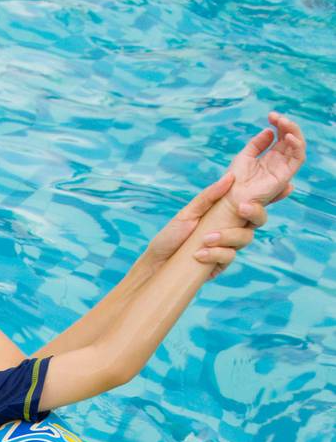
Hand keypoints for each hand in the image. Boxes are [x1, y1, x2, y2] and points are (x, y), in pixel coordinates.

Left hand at [146, 172, 269, 282]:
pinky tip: (200, 254)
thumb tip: (230, 177)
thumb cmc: (171, 235)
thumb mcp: (188, 212)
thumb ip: (209, 196)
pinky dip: (215, 254)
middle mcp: (232, 228)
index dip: (272, 195)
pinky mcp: (220, 264)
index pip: (253, 202)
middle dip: (255, 213)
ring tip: (206, 238)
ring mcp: (228, 246)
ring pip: (245, 239)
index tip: (286, 187)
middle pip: (258, 220)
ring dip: (227, 237)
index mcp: (226, 212)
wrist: (156, 264)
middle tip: (243, 208)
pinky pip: (228, 257)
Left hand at [225, 111, 305, 212]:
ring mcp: (282, 170)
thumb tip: (270, 130)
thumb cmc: (233, 180)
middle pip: (292, 140)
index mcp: (270, 158)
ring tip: (283, 122)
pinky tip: (288, 136)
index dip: (279, 124)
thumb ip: (258, 143)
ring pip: (297, 147)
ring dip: (294, 131)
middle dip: (287, 125)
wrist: (229, 199)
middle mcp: (278, 163)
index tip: (270, 116)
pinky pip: (298, 159)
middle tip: (276, 117)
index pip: (282, 136)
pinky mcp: (284, 177)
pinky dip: (297, 145)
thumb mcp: (245, 155)